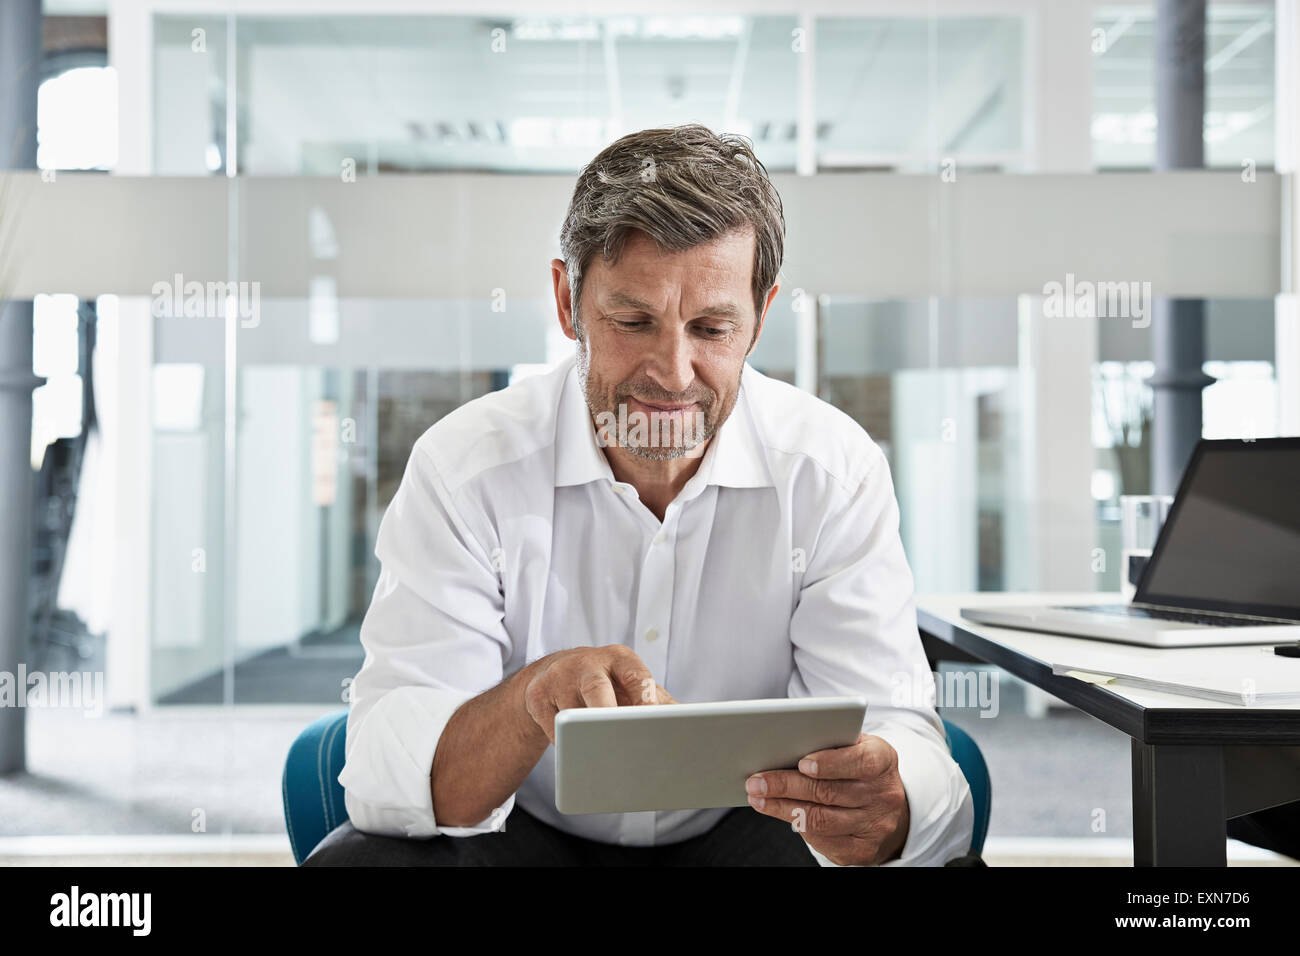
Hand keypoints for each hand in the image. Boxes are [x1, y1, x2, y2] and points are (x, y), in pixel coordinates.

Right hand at [522, 645, 673, 743]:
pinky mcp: (536, 695)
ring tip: (599, 754)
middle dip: (605, 712)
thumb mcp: (632, 685)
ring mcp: (558, 677)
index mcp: (619, 658)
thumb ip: (660, 704)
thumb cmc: (607, 685)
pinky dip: (566, 742)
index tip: (651, 721)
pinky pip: (552, 728)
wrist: (554, 675)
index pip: (636, 675)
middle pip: (596, 687)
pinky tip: (575, 748)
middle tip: (618, 738)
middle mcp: (587, 662)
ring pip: (572, 713)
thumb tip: (693, 730)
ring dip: (585, 735)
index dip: (645, 698)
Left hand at [745, 733, 909, 865]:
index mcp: (883, 760)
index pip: (861, 762)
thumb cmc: (858, 767)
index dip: (831, 763)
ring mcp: (875, 826)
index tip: (803, 763)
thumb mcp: (854, 746)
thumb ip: (830, 742)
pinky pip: (824, 841)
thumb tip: (785, 742)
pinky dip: (798, 826)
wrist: (886, 807)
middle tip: (757, 782)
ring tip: (758, 798)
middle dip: (787, 786)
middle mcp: (883, 795)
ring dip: (783, 808)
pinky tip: (779, 813)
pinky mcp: (863, 850)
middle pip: (830, 792)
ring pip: (822, 820)